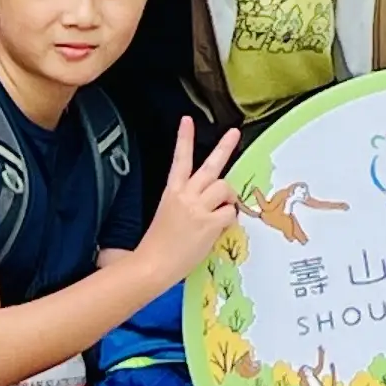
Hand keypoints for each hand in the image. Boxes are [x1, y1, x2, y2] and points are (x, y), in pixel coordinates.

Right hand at [130, 115, 245, 287]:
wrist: (151, 265)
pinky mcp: (209, 222)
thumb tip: (213, 201)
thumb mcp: (169, 215)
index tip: (187, 120)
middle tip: (234, 132)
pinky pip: (229, 212)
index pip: (179, 159)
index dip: (184, 138)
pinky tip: (218, 228)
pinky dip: (228, 220)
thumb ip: (189, 203)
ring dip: (228, 199)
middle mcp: (185, 195)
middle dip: (224, 147)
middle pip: (211, 167)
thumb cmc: (158, 245)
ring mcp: (198, 207)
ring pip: (224, 188)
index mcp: (172, 192)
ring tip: (221, 211)